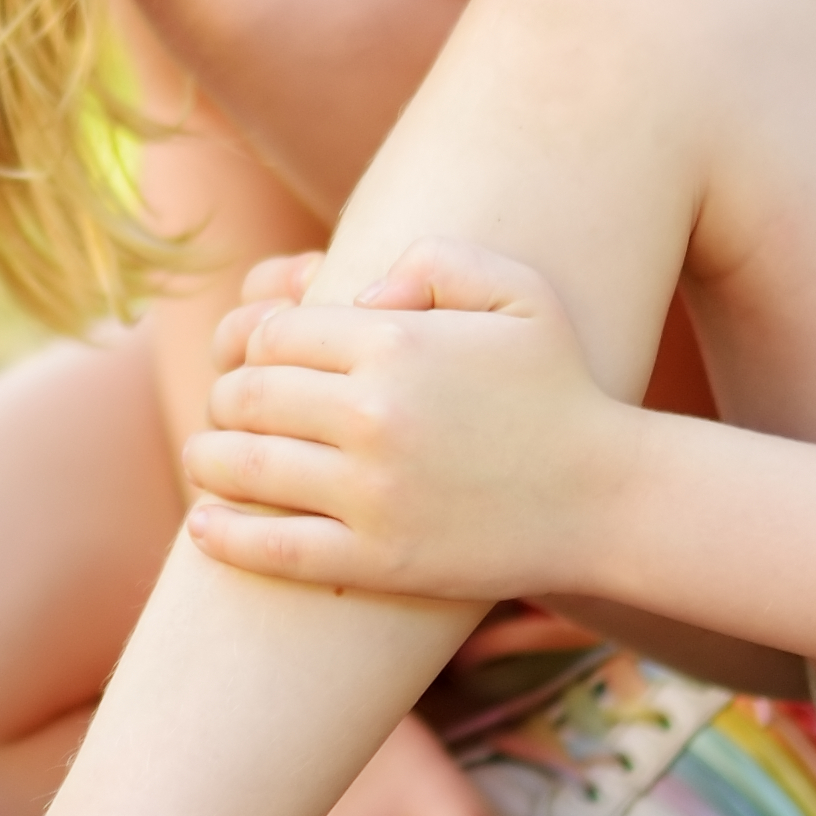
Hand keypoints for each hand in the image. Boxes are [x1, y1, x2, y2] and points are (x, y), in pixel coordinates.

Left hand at [184, 243, 634, 602]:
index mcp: (395, 342)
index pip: (272, 334)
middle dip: (226, 399)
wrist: (609, 498)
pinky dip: (224, 536)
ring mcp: (372, 492)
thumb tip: (359, 289)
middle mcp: (374, 413)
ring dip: (208, 460)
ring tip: (208, 459)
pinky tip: (206, 524)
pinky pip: (272, 546)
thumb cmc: (560, 388)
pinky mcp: (378, 559)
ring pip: (243, 467)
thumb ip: (437, 257)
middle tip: (227, 410)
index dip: (251, 344)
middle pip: (247, 396)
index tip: (256, 360)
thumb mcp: (519, 292)